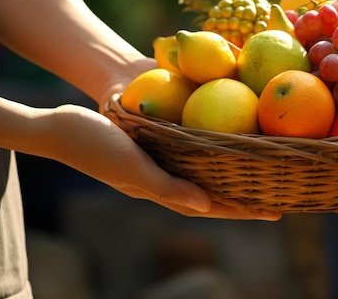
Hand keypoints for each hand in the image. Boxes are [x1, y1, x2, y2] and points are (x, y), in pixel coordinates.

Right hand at [45, 104, 280, 220]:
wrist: (59, 125)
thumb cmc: (94, 144)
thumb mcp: (132, 166)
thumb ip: (167, 188)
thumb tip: (208, 206)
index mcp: (161, 190)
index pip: (212, 206)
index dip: (243, 210)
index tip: (276, 211)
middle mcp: (165, 179)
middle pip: (214, 190)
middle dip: (246, 194)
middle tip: (279, 192)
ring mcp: (159, 162)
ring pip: (204, 171)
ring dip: (231, 173)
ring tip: (259, 170)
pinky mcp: (154, 143)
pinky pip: (190, 149)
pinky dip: (210, 148)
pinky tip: (222, 138)